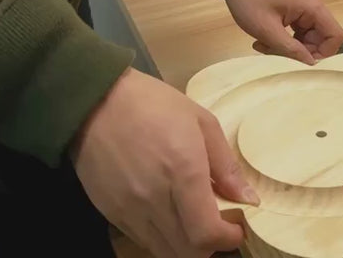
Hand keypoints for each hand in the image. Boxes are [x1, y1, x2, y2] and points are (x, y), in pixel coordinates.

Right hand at [71, 67, 258, 257]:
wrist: (94, 100)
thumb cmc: (154, 104)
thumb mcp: (202, 122)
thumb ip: (227, 166)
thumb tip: (248, 198)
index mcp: (182, 172)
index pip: (206, 233)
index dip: (227, 239)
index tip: (238, 227)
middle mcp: (154, 198)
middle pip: (187, 251)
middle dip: (211, 246)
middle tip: (221, 226)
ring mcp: (129, 209)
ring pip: (164, 251)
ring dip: (187, 245)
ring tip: (197, 223)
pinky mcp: (110, 212)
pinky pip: (142, 240)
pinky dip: (163, 238)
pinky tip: (171, 216)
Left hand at [219, 0, 342, 64]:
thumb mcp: (267, 29)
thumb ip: (291, 49)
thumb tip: (311, 63)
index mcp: (312, 7)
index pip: (335, 35)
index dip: (324, 53)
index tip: (303, 62)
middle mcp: (312, 6)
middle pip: (320, 38)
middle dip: (301, 52)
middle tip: (277, 55)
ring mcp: (301, 7)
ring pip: (306, 36)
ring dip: (289, 47)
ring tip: (265, 47)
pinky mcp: (292, 8)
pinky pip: (296, 30)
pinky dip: (283, 38)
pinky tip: (264, 40)